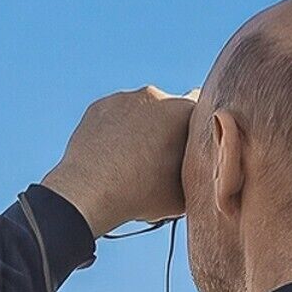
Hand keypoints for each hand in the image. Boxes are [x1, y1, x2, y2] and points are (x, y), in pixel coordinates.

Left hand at [41, 86, 193, 235]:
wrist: (89, 193)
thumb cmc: (140, 195)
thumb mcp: (183, 194)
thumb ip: (195, 174)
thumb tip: (196, 174)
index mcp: (182, 112)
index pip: (201, 111)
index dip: (195, 131)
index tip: (186, 148)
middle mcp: (155, 96)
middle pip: (167, 111)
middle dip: (164, 130)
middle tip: (156, 159)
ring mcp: (123, 99)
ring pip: (138, 112)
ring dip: (138, 129)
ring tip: (129, 161)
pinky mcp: (98, 107)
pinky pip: (113, 116)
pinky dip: (113, 131)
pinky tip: (110, 156)